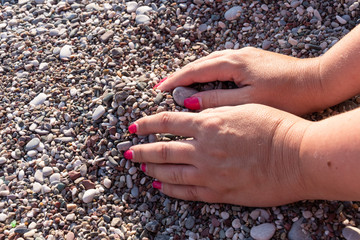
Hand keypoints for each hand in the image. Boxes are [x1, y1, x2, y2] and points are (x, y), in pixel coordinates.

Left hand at [125, 104, 312, 206]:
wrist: (297, 156)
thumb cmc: (275, 127)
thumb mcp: (241, 108)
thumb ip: (214, 112)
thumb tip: (191, 114)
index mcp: (208, 124)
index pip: (166, 122)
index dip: (146, 124)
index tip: (133, 127)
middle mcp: (203, 149)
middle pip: (161, 149)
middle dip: (141, 150)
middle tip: (128, 151)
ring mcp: (208, 173)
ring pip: (169, 172)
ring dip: (150, 169)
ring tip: (139, 167)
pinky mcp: (218, 193)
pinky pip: (186, 192)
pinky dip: (169, 189)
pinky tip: (159, 186)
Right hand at [157, 47, 324, 114]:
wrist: (317, 81)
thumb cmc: (287, 95)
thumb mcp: (249, 101)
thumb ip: (218, 102)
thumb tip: (191, 103)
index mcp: (233, 64)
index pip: (195, 71)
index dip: (175, 81)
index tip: (159, 90)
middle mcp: (236, 55)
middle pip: (200, 63)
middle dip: (180, 75)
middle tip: (163, 86)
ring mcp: (245, 55)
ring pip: (211, 61)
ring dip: (193, 71)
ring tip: (179, 83)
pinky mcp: (252, 59)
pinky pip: (222, 62)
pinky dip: (208, 70)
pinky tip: (206, 78)